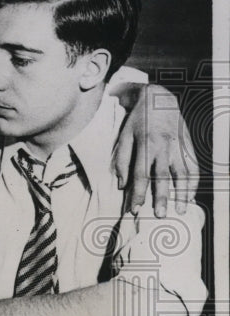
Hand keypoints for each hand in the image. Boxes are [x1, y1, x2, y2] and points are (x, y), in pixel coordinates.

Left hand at [112, 83, 197, 216]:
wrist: (159, 99)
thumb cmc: (137, 121)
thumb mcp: (124, 136)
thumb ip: (121, 160)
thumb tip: (122, 184)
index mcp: (145, 145)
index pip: (141, 174)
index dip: (138, 193)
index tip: (134, 209)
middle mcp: (163, 147)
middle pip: (163, 176)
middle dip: (161, 197)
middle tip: (160, 215)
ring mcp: (178, 146)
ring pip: (183, 174)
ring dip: (182, 193)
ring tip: (180, 211)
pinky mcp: (188, 146)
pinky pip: (194, 167)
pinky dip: (194, 183)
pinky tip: (190, 196)